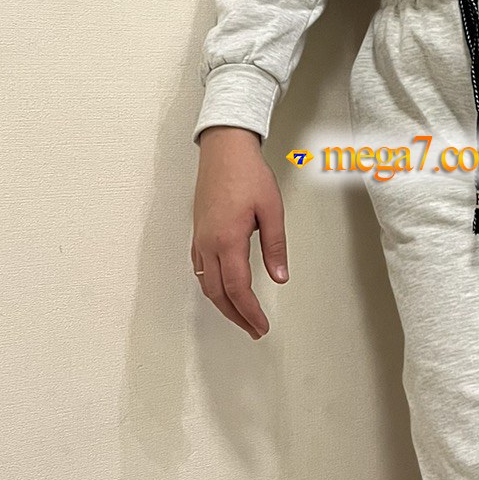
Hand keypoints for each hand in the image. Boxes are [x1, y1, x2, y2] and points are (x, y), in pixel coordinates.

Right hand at [192, 126, 288, 338]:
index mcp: (228, 240)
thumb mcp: (272, 210)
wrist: (224, 150)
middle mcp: (208, 243)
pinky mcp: (198, 232)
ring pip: (206, 283)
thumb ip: (275, 246)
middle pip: (218, 293)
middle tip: (254, 329)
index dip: (250, 312)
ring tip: (242, 316)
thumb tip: (280, 277)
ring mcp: (200, 238)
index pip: (238, 288)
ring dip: (223, 304)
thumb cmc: (249, 175)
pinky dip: (212, 287)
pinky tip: (223, 290)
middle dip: (236, 315)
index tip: (261, 326)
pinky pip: (200, 269)